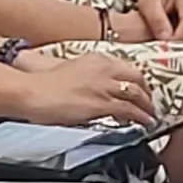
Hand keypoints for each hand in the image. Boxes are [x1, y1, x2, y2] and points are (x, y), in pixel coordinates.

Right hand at [10, 49, 162, 125]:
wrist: (32, 92)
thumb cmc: (44, 84)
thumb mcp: (70, 69)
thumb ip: (87, 75)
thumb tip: (95, 87)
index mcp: (96, 59)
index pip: (126, 68)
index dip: (137, 81)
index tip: (141, 89)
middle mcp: (104, 69)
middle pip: (137, 79)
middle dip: (147, 93)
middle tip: (149, 103)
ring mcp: (104, 86)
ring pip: (136, 95)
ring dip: (147, 107)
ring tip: (151, 116)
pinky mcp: (101, 104)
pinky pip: (129, 110)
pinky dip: (141, 117)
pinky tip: (145, 123)